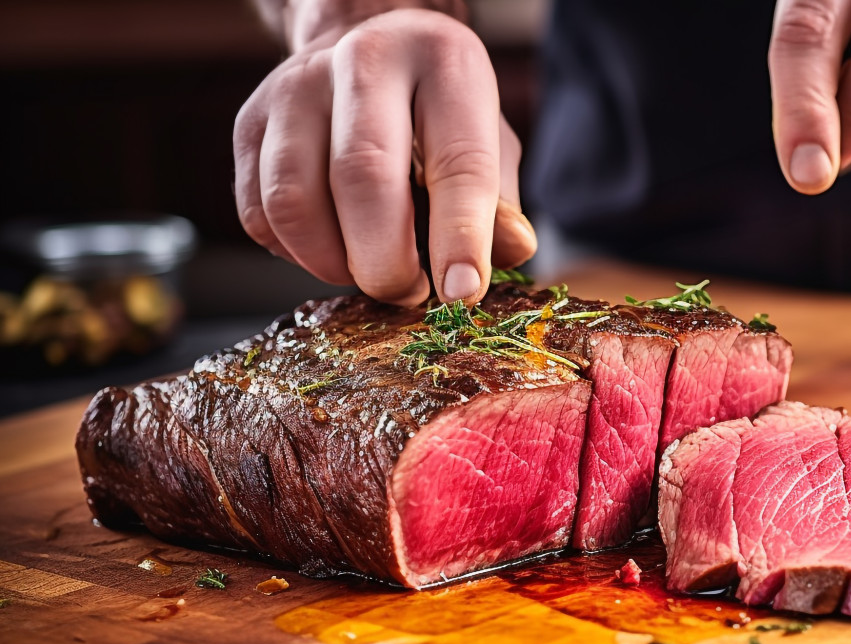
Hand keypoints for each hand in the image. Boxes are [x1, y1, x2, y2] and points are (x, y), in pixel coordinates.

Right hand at [233, 8, 535, 306]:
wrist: (366, 54)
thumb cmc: (437, 117)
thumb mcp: (491, 144)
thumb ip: (501, 203)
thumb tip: (512, 249)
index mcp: (443, 63)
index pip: (456, 161)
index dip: (460, 237)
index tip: (461, 293)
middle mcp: (362, 61)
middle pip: (362, 179)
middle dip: (386, 262)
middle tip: (409, 293)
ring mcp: (294, 88)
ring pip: (294, 203)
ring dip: (333, 264)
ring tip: (370, 270)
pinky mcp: (249, 123)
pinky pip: (259, 215)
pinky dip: (296, 254)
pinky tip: (332, 247)